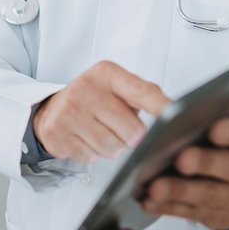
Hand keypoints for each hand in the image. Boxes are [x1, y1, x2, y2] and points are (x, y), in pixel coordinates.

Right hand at [36, 61, 170, 162]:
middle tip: (119, 129)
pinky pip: (90, 157)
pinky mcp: (55, 131)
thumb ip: (146, 96)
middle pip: (132, 130)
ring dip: (112, 148)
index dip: (162, 107)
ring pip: (112, 147)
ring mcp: (68, 109)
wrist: (51, 109)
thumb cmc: (94, 101)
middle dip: (130, 137)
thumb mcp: (118, 89)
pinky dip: (91, 154)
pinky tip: (83, 140)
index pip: (143, 92)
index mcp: (107, 73)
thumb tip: (174, 112)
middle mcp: (85, 87)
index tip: (177, 116)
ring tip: (100, 134)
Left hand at [143, 116, 228, 229]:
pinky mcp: (219, 217)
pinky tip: (148, 201)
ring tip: (155, 186)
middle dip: (204, 163)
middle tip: (181, 159)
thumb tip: (194, 111)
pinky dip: (167, 207)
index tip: (214, 129)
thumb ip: (226, 118)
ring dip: (179, 191)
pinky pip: (190, 212)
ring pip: (208, 195)